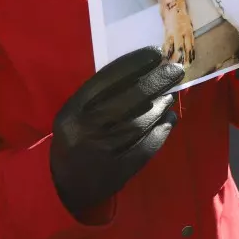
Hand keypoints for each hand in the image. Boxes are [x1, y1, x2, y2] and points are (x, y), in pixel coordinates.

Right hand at [50, 47, 184, 216]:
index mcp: (72, 111)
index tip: (155, 53)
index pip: (106, 79)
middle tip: (176, 70)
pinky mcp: (116, 173)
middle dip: (156, 81)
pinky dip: (161, 132)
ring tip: (171, 95)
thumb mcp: (76, 113)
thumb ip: (101, 94)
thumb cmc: (75, 138)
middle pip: (128, 99)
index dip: (133, 63)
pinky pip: (145, 148)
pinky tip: (170, 120)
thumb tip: (143, 69)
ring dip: (161, 106)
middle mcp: (85, 129)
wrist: (63, 186)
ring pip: (140, 123)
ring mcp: (101, 152)